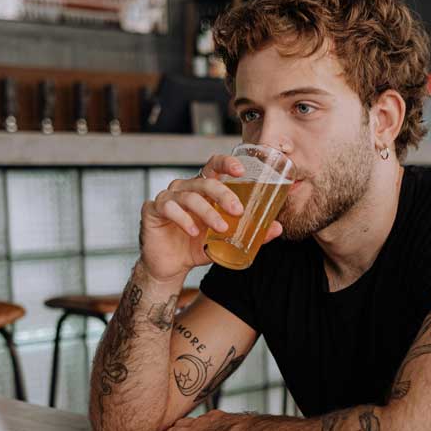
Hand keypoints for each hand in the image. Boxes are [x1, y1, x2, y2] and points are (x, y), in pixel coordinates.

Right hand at [139, 154, 282, 281]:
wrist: (170, 267)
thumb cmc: (196, 247)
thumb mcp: (225, 240)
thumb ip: (249, 233)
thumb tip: (277, 228)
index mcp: (203, 189)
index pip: (214, 166)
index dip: (227, 163)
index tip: (242, 170)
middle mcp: (186, 188)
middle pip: (205, 181)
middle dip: (224, 194)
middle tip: (238, 210)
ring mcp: (168, 197)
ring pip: (190, 196)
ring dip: (207, 211)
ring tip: (221, 228)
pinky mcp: (153, 210)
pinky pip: (169, 207)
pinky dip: (183, 218)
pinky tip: (193, 231)